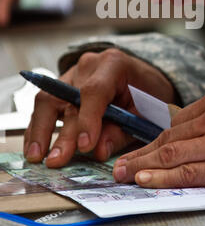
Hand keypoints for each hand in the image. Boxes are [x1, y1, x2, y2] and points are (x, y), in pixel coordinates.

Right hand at [24, 48, 174, 166]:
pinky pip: (47, 105)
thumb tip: (97, 152)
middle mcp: (88, 65)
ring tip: (36, 157)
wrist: (144, 78)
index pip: (95, 91)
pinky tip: (36, 148)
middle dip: (63, 133)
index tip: (84, 146)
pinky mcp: (63, 86)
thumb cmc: (148, 94)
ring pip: (48, 99)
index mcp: (114, 64)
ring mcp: (73, 74)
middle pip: (68, 98)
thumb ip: (122, 131)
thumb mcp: (144, 112)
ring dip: (40, 130)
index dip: (88, 119)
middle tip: (57, 160)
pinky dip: (39, 127)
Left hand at [113, 84, 204, 189]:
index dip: (159, 137)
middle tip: (122, 162)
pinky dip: (165, 177)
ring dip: (145, 164)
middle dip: (143, 151)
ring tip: (125, 173)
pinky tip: (147, 180)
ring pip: (173, 153)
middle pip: (169, 135)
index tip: (146, 147)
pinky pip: (190, 173)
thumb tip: (189, 124)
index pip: (179, 120)